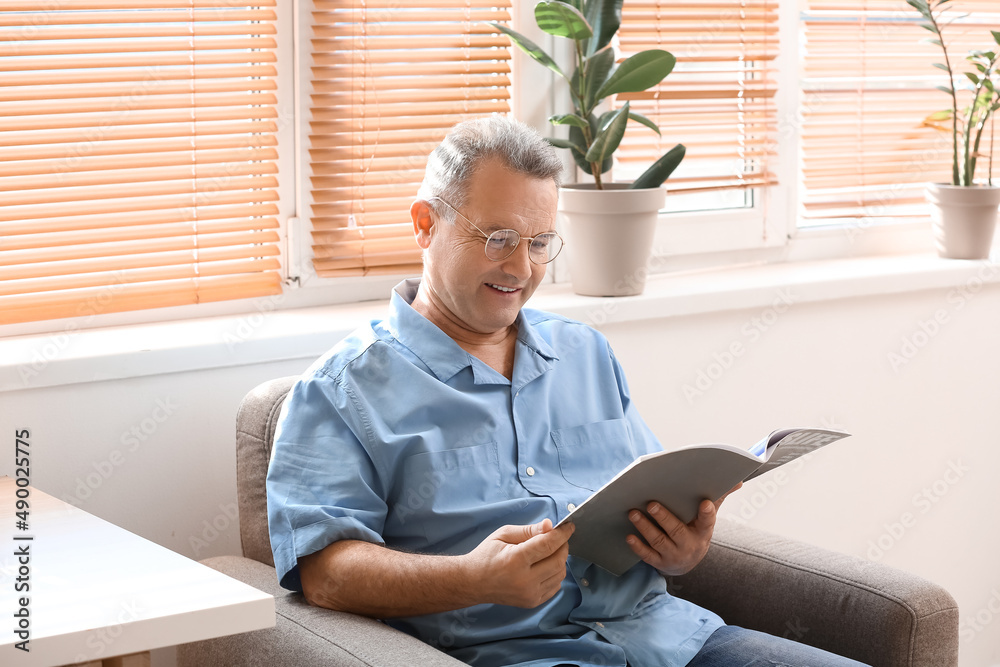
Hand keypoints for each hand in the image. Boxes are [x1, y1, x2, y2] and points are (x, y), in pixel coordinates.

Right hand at [462, 519, 573, 607]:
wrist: (473, 583)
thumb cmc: (486, 555)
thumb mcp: (503, 534)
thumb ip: (528, 530)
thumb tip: (549, 525)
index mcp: (516, 559)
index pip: (548, 545)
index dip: (562, 534)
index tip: (569, 526)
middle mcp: (525, 580)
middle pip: (558, 561)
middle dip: (563, 546)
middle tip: (558, 538)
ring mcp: (530, 594)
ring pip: (560, 574)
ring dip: (560, 560)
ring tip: (549, 551)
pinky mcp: (532, 602)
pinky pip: (555, 586)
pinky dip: (555, 574)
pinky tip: (545, 566)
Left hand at [625, 483, 741, 575]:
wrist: (687, 561)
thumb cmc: (696, 530)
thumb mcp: (708, 519)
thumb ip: (718, 498)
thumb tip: (738, 480)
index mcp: (703, 532)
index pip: (708, 522)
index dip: (708, 513)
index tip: (705, 502)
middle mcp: (689, 545)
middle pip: (677, 531)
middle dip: (664, 517)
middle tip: (651, 504)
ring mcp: (674, 555)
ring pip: (659, 541)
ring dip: (645, 527)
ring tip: (633, 513)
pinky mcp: (660, 563)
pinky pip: (648, 556)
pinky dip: (638, 546)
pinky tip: (629, 536)